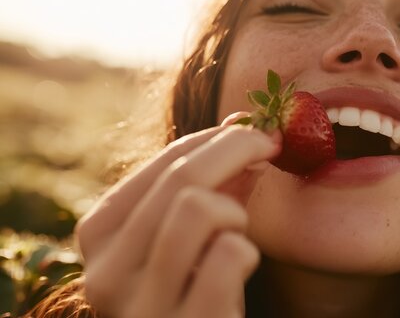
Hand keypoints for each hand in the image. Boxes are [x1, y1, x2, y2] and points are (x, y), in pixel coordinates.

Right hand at [76, 113, 279, 317]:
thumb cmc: (196, 290)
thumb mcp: (189, 235)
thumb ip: (209, 186)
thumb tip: (243, 125)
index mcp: (101, 238)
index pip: (164, 165)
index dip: (216, 138)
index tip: (255, 128)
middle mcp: (105, 272)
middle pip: (183, 179)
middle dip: (238, 148)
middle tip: (273, 144)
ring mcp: (140, 305)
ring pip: (198, 208)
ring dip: (235, 211)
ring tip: (238, 233)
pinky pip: (227, 254)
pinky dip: (245, 251)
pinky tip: (239, 269)